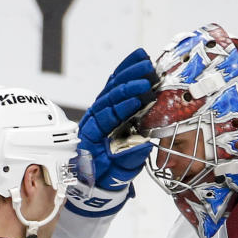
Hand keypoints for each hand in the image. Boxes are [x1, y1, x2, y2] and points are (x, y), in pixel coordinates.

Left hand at [79, 48, 156, 190]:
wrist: (99, 179)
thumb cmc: (107, 176)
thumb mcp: (117, 174)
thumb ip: (128, 160)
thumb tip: (142, 144)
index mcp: (91, 135)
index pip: (105, 116)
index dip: (121, 107)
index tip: (137, 99)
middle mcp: (94, 118)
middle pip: (108, 96)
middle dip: (127, 85)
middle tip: (146, 78)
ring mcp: (101, 110)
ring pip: (112, 86)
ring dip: (129, 73)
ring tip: (147, 65)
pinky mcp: (111, 105)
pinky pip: (116, 85)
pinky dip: (127, 70)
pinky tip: (140, 58)